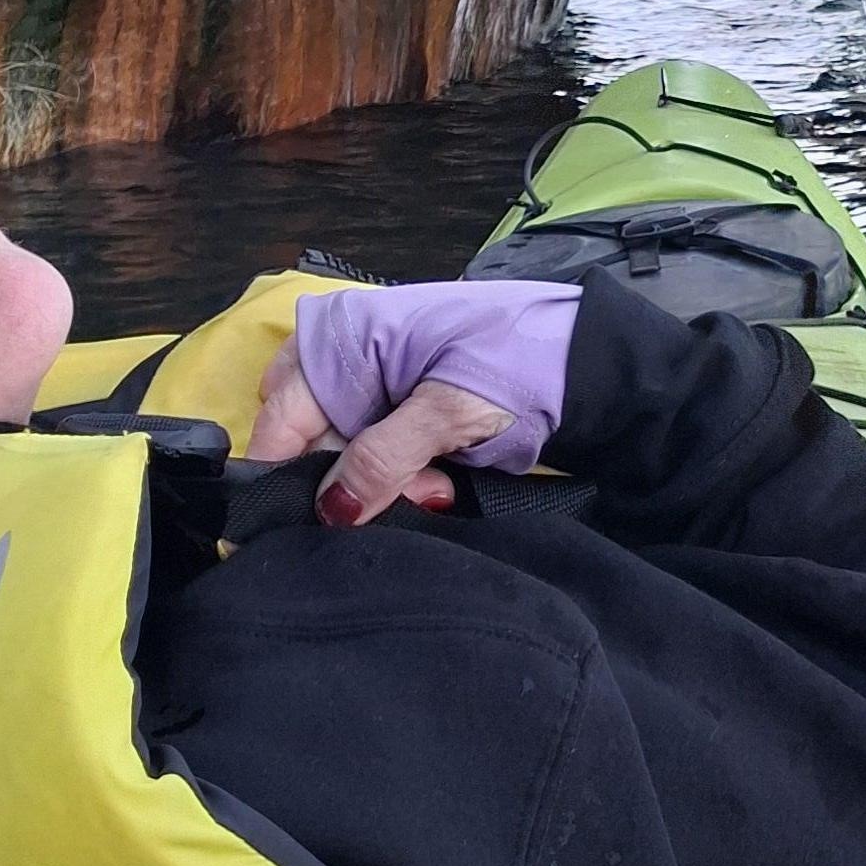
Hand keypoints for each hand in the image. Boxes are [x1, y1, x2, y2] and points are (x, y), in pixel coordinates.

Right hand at [245, 345, 507, 523]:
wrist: (585, 355)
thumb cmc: (516, 364)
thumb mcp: (448, 414)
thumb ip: (382, 461)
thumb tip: (328, 512)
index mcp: (343, 337)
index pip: (281, 421)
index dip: (288, 479)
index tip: (312, 528)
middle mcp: (344, 352)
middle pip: (307, 439)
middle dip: (349, 483)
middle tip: (412, 497)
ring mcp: (372, 376)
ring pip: (341, 450)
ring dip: (382, 482)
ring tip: (437, 488)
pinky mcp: (401, 400)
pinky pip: (373, 448)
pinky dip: (400, 473)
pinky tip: (440, 481)